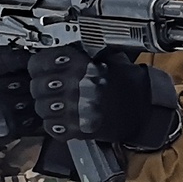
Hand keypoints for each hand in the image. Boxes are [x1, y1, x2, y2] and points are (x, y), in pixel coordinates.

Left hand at [30, 46, 182, 153]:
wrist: (144, 109)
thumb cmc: (126, 83)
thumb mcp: (103, 59)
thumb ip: (77, 56)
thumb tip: (51, 52)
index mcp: (83, 64)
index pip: (40, 62)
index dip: (38, 66)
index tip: (41, 69)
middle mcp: (79, 85)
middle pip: (38, 87)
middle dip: (41, 88)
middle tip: (51, 88)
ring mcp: (78, 108)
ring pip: (42, 109)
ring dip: (48, 108)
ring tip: (60, 105)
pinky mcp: (80, 129)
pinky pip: (52, 127)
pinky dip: (56, 125)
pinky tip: (66, 118)